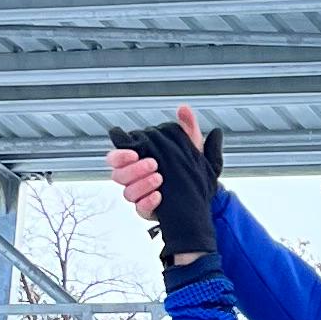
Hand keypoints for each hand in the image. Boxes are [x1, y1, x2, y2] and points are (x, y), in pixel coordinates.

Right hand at [107, 108, 223, 275]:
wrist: (204, 196)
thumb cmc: (190, 170)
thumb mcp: (192, 147)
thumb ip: (187, 128)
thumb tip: (184, 109)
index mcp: (140, 161)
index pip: (116, 158)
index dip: (119, 155)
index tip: (133, 153)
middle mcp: (136, 179)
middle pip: (118, 175)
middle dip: (133, 169)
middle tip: (153, 164)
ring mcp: (140, 196)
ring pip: (127, 192)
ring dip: (142, 184)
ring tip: (159, 178)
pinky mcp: (148, 211)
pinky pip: (140, 209)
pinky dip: (149, 201)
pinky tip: (159, 196)